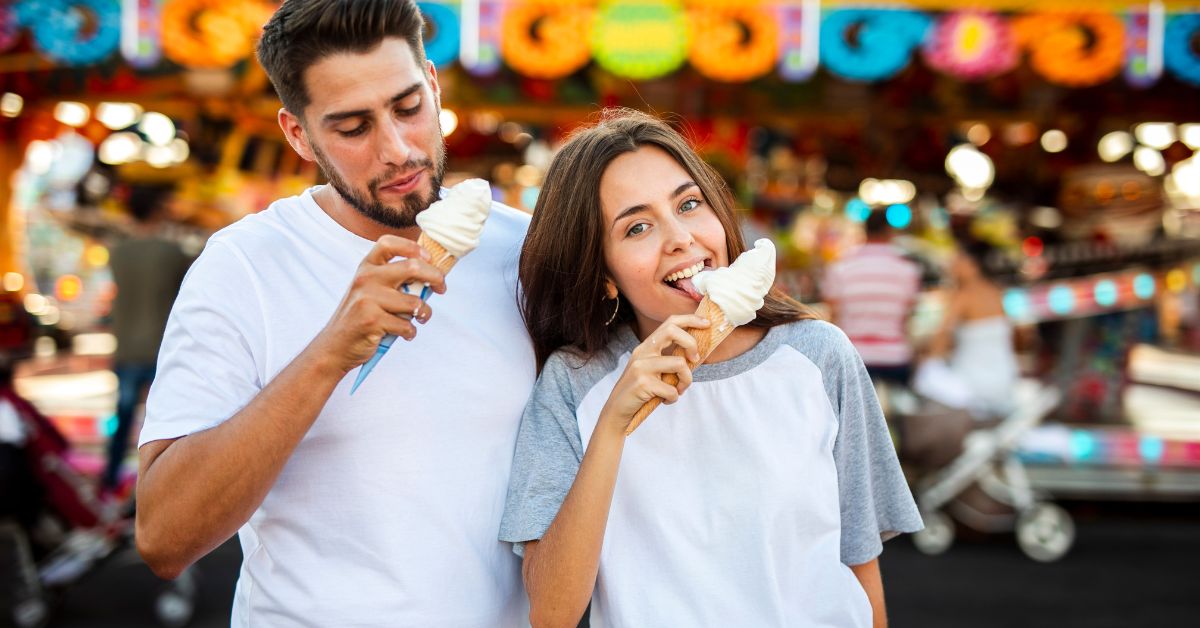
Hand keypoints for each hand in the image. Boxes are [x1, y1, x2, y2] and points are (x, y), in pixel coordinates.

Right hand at [314, 235, 447, 373]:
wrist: (335, 345)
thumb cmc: (361, 316)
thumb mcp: (370, 290)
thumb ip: (393, 279)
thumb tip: (431, 274)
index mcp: (366, 267)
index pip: (388, 243)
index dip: (413, 247)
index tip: (428, 258)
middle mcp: (366, 279)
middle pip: (412, 268)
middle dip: (435, 277)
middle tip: (441, 288)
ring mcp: (368, 299)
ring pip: (415, 302)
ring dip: (424, 313)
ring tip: (419, 319)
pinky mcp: (372, 321)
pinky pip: (407, 326)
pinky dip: (411, 332)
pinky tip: (404, 334)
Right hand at [598, 315, 709, 434]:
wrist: (617, 409)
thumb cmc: (641, 390)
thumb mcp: (654, 370)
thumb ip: (669, 359)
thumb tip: (697, 354)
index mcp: (647, 346)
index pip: (670, 322)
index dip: (690, 319)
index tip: (706, 323)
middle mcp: (642, 352)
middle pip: (672, 331)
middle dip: (691, 343)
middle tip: (696, 359)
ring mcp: (641, 366)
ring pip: (679, 363)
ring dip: (686, 381)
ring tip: (678, 390)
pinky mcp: (642, 383)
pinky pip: (672, 389)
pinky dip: (674, 398)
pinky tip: (665, 400)